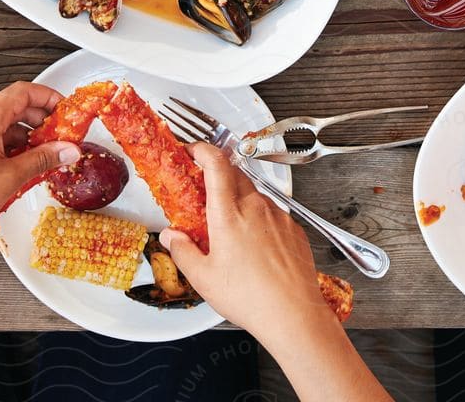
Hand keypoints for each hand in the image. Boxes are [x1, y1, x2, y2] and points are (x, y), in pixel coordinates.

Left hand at [0, 81, 78, 254]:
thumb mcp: (10, 179)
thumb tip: (67, 150)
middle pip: (12, 105)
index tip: (64, 109)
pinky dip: (3, 142)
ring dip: (21, 134)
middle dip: (38, 120)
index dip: (49, 97)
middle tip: (56, 137)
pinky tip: (13, 163)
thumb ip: (43, 159)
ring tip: (36, 156)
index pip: (24, 92)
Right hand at [159, 144, 329, 335]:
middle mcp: (256, 208)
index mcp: (229, 214)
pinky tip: (254, 245)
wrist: (293, 313)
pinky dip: (259, 219)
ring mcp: (278, 216)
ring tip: (230, 228)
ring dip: (239, 200)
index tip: (193, 150)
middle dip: (218, 176)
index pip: (216, 164)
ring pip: (254, 195)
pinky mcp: (294, 228)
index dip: (203, 150)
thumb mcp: (203, 278)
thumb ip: (182, 251)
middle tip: (205, 192)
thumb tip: (171, 237)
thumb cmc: (250, 297)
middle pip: (235, 175)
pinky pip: (272, 213)